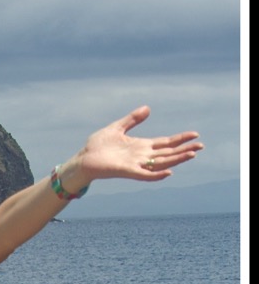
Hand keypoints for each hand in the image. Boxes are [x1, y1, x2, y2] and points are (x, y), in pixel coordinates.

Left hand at [77, 105, 203, 181]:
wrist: (83, 159)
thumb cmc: (98, 146)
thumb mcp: (117, 128)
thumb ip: (132, 119)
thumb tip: (148, 108)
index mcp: (141, 146)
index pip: (165, 143)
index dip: (180, 139)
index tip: (195, 134)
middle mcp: (141, 156)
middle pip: (167, 153)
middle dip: (184, 150)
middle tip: (201, 146)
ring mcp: (135, 164)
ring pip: (161, 163)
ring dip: (176, 160)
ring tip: (192, 154)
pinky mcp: (127, 171)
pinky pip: (145, 174)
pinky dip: (157, 174)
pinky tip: (169, 171)